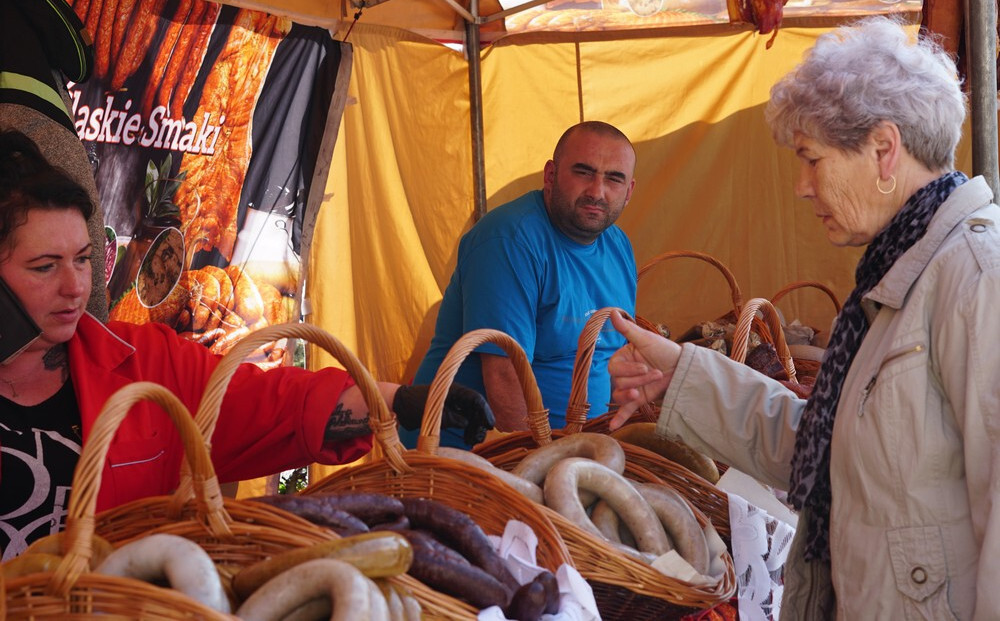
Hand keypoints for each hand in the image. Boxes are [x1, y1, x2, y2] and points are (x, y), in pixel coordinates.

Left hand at [392, 383, 495, 444]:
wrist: (400, 406)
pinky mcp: (449, 414)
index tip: (489, 425)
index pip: (476, 399)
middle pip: (475, 410)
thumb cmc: (414, 405)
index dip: (485, 412)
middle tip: (479, 439)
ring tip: (473, 442)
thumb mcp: (435, 413)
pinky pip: (463, 421)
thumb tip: (467, 423)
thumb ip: (452, 418)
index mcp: (455, 391)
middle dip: (479, 424)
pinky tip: (468, 440)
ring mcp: (453, 405)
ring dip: (473, 429)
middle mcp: (456, 397)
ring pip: (470, 417)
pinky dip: (466, 430)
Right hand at [607, 310, 678, 429]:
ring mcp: (631, 386)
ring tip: (640, 394)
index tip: (644, 366)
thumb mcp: (647, 339)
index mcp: (623, 357)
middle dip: (636, 380)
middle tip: (655, 374)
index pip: (614, 367)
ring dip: (629, 395)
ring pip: (620, 394)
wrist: (683, 368)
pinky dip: (619, 418)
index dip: (627, 369)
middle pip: (618, 381)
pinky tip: (614, 428)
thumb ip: (627, 329)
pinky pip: (625, 409)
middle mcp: (625, 372)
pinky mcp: (639, 399)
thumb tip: (611, 312)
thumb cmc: (665, 350)